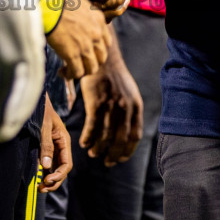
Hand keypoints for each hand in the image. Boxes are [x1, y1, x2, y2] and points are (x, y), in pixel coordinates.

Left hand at [39, 97, 72, 190]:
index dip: (59, 175)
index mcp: (64, 141)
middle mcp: (61, 146)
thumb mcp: (44, 127)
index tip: (47, 180)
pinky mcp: (45, 148)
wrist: (35, 99)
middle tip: (42, 188)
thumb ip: (46, 145)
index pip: (67, 164)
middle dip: (54, 181)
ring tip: (39, 188)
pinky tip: (37, 178)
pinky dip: (44, 172)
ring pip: (55, 169)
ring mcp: (53, 148)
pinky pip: (48, 164)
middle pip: (62, 169)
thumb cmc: (42, 110)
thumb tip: (46, 166)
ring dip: (49, 179)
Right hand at [46, 0, 108, 78]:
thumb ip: (80, 9)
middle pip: (102, 57)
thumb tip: (71, 10)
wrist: (47, 3)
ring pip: (92, 68)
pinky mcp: (73, 54)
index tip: (87, 51)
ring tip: (70, 71)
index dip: (97, 49)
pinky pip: (77, 72)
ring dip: (82, 71)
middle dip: (91, 62)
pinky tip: (62, 72)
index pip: (106, 41)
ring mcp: (86, 45)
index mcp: (99, 19)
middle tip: (79, 62)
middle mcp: (96, 34)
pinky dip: (70, 75)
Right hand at [78, 49, 143, 165]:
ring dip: (98, 148)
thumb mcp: (130, 92)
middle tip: (107, 162)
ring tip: (93, 153)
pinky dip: (88, 138)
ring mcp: (111, 106)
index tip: (120, 158)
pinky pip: (92, 127)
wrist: (103, 57)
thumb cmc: (114, 76)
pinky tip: (84, 143)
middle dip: (113, 154)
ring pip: (105, 136)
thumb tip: (128, 129)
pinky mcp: (96, 103)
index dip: (128, 150)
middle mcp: (125, 108)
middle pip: (120, 140)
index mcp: (136, 107)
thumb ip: (130, 110)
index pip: (135, 136)